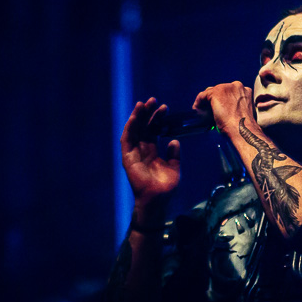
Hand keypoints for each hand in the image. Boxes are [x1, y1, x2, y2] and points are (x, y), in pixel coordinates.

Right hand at [120, 97, 180, 219]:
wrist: (157, 200)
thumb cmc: (166, 188)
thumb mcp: (175, 168)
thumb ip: (174, 154)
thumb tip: (174, 140)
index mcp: (152, 152)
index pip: (153, 131)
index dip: (158, 119)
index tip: (165, 108)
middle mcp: (142, 150)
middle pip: (143, 127)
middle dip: (148, 114)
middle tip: (154, 100)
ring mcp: (134, 153)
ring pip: (134, 130)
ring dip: (138, 116)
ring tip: (144, 104)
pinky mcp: (127, 157)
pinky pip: (127, 139)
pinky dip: (130, 127)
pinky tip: (135, 117)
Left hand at [191, 82, 253, 136]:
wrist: (243, 129)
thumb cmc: (244, 127)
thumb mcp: (242, 113)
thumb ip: (235, 107)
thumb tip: (225, 112)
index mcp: (245, 91)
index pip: (229, 92)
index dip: (222, 100)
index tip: (217, 107)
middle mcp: (237, 86)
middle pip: (220, 90)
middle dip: (214, 99)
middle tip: (208, 110)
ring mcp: (226, 88)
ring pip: (211, 92)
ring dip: (205, 101)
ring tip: (202, 111)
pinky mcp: (216, 93)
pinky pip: (202, 96)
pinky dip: (198, 102)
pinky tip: (197, 109)